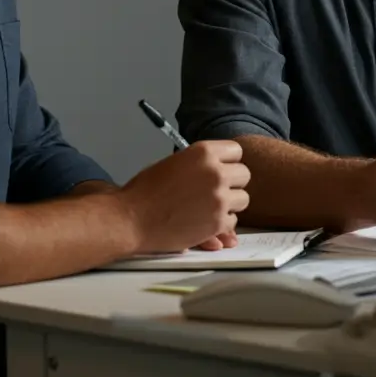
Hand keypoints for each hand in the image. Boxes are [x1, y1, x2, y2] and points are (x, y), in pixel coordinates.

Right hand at [119, 141, 250, 252]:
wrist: (131, 218)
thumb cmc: (146, 191)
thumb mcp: (175, 163)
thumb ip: (201, 164)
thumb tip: (223, 169)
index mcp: (203, 152)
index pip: (236, 151)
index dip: (228, 162)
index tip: (222, 169)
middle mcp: (215, 172)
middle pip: (244, 174)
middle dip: (232, 183)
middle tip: (215, 191)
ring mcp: (219, 197)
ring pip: (243, 199)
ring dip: (230, 204)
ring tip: (208, 207)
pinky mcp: (218, 222)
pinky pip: (233, 222)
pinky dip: (222, 225)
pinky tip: (203, 222)